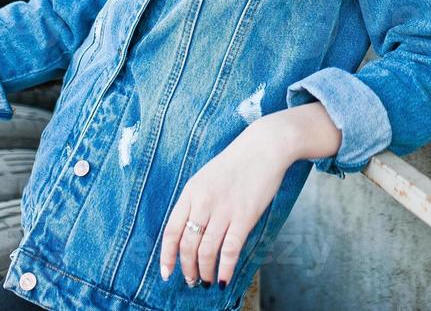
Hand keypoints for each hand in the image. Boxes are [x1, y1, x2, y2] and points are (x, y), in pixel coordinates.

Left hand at [158, 122, 294, 288]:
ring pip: (207, 251)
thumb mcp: (205, 177)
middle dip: (187, 268)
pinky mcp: (245, 216)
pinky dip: (225, 268)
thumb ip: (195, 202)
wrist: (264, 147)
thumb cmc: (236, 163)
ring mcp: (224, 210)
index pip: (171, 230)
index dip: (167, 255)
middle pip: (188, 244)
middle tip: (191, 280)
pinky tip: (223, 279)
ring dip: (204, 272)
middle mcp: (204, 202)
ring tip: (206, 282)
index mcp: (191, 192)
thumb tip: (189, 231)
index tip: (166, 272)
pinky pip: (230, 249)